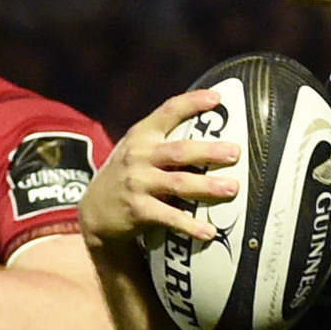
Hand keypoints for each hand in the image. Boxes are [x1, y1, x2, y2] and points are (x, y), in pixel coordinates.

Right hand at [80, 91, 239, 249]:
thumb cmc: (127, 175)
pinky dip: (190, 225)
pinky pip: (169, 217)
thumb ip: (163, 139)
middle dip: (209, 151)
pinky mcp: (138, 210)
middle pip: (179, 151)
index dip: (193, 103)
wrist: (95, 211)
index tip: (217, 98)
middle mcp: (139, 156)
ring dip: (207, 187)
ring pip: (178, 183)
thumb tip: (210, 131)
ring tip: (232, 188)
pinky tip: (209, 232)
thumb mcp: (136, 149)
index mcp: (142, 135)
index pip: (168, 111)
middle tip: (234, 153)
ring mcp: (137, 183)